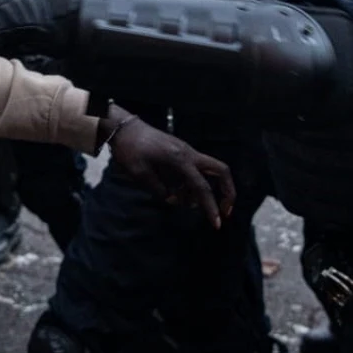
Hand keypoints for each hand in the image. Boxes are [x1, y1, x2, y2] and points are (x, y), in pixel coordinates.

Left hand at [104, 112, 235, 225]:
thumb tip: (173, 201)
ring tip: (184, 202)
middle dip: (228, 192)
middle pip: (221, 171)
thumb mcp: (140, 174)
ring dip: (202, 190)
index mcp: (180, 160)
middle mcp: (189, 154)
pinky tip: (177, 193)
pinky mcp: (181, 153)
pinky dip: (191, 184)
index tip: (216, 224)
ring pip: (209, 172)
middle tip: (223, 211)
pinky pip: (195, 170)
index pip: (202, 187)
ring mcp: (187, 152)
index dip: (210, 207)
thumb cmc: (130, 150)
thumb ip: (159, 190)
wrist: (124, 128)